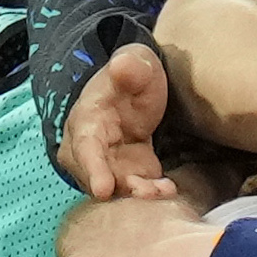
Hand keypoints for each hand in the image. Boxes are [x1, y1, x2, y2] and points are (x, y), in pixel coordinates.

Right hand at [59, 44, 176, 201]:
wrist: (138, 89)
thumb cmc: (132, 75)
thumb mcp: (135, 63)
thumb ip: (130, 65)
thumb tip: (122, 65)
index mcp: (87, 121)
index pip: (86, 148)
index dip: (93, 170)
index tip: (102, 189)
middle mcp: (91, 150)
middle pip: (100, 178)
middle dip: (121, 189)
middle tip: (147, 192)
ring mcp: (110, 166)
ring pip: (119, 188)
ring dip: (141, 193)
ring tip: (164, 191)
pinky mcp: (131, 174)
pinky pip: (138, 189)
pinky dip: (153, 192)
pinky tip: (169, 188)